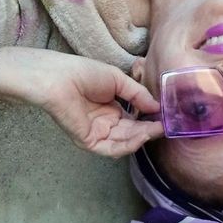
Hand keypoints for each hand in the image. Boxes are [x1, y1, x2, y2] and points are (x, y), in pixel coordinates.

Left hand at [0, 47, 163, 158]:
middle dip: (147, 131)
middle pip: (130, 133)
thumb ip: (137, 94)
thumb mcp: (118, 80)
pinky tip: (140, 135)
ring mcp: (96, 133)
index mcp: (109, 107)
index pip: (132, 120)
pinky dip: (127, 145)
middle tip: (163, 127)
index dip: (148, 120)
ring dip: (140, 138)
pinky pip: (111, 149)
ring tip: (155, 130)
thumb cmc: (83, 73)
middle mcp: (103, 122)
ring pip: (123, 143)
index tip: (163, 118)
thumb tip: (157, 107)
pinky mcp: (88, 141)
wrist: (58, 78)